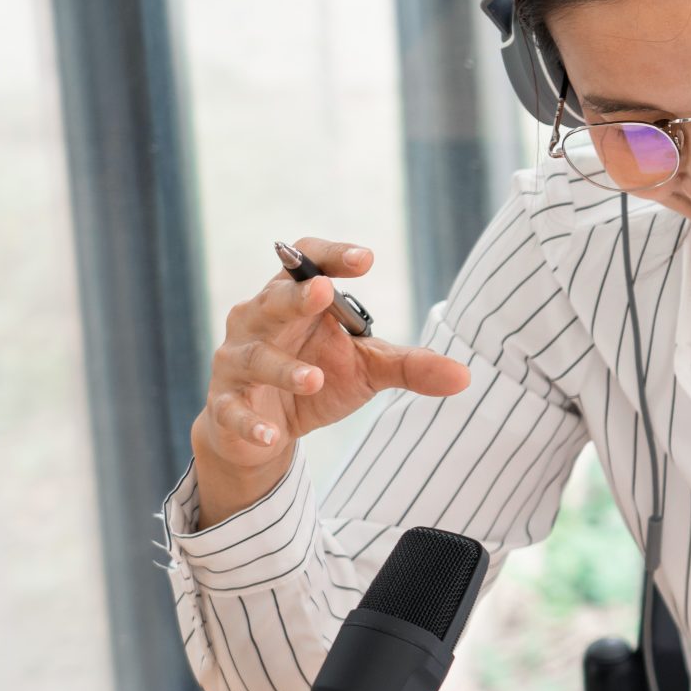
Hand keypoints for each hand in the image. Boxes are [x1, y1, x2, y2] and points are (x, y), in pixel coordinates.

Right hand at [192, 237, 469, 526]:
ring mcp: (237, 362)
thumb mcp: (368, 368)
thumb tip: (465, 376)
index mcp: (294, 300)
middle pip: (273, 300)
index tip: (365, 259)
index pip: (305, 262)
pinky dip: (251, 422)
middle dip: (296, 297)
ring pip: (254, 357)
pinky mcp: (225, 404)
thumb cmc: (318, 376)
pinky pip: (232, 410)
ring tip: (313, 380)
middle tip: (321, 292)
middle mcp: (258, 321)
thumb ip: (410, 366)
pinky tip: (272, 434)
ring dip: (282, 368)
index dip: (331, 256)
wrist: (266, 429)